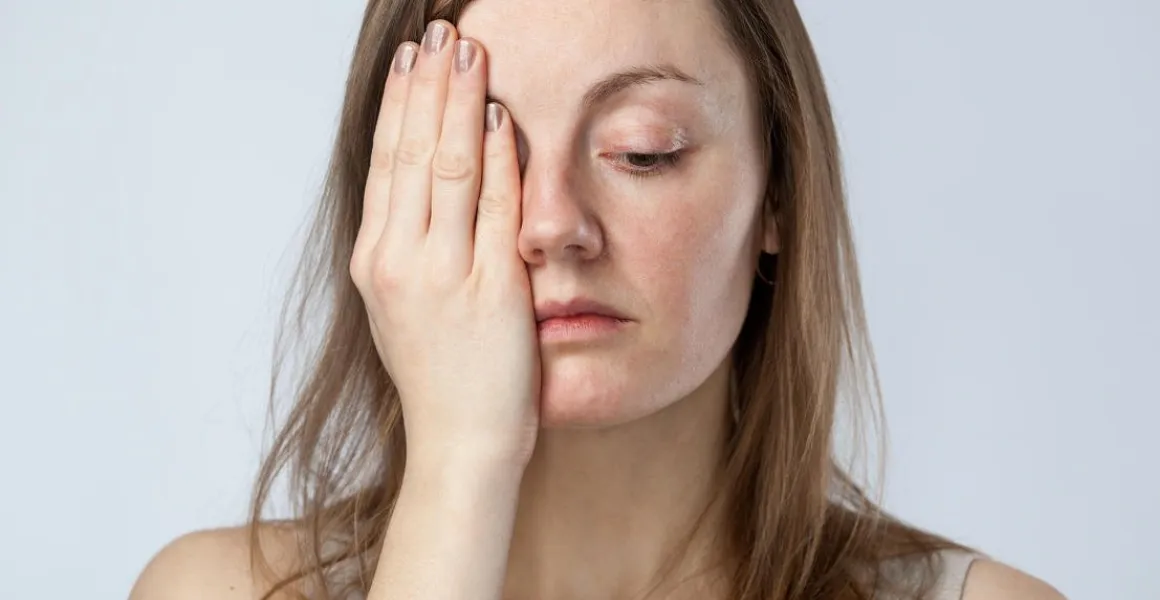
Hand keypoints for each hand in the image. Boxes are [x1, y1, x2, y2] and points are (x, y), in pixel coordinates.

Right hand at [350, 20, 539, 467]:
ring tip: (469, 54)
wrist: (459, 446)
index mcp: (375, 261)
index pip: (387, 162)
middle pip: (413, 151)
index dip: (400, 104)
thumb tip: (422, 190)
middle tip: (440, 34)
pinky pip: (495, 209)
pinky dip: (499, 158)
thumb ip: (410, 248)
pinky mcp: (490, 289)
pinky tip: (501, 117)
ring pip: (449, 167)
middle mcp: (398, 260)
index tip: (410, 60)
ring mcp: (442, 274)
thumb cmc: (439, 379)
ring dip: (460, 103)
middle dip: (428, 85)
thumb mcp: (403, 307)